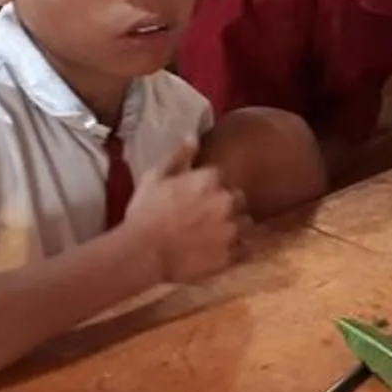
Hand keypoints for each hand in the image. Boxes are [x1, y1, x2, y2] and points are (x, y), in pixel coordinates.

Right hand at [125, 152, 244, 282]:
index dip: (209, 186)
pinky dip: (239, 249)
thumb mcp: (154, 178)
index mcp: (209, 180)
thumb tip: (193, 136)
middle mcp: (226, 202)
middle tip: (208, 216)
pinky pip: (247, 249)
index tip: (197, 195)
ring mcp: (231, 230)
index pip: (220, 176)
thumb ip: (177, 156)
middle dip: (227, 205)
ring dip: (236, 226)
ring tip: (218, 235)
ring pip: (246, 223)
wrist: (144, 254)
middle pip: (238, 198)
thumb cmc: (145, 214)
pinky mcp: (231, 255)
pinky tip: (222, 250)